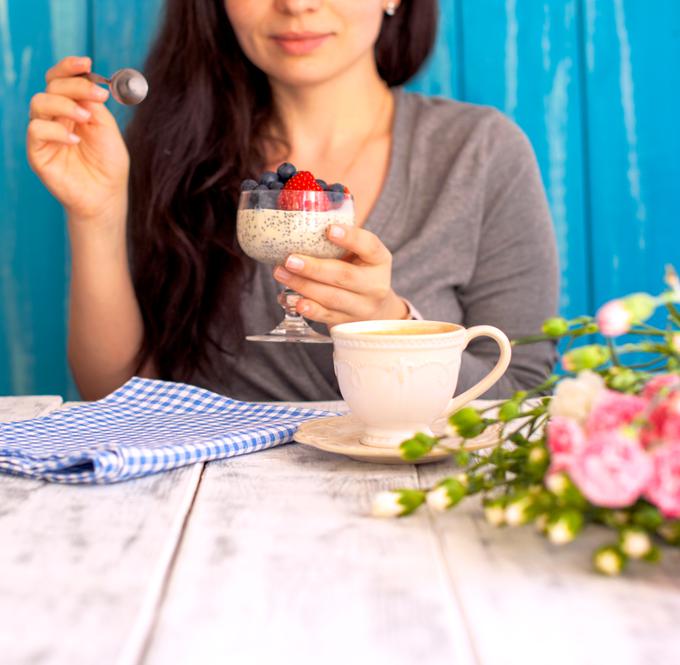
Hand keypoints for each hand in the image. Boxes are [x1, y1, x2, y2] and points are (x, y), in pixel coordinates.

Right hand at [26, 56, 129, 221]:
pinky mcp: (37, 152)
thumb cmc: (109, 165)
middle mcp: (54, 117)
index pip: (61, 79)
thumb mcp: (107, 129)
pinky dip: (57, 130)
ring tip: (86, 119)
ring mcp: (44, 134)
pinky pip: (37, 129)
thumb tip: (86, 84)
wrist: (106, 196)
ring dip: (65, 105)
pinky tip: (75, 139)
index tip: (87, 62)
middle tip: (98, 95)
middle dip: (75, 85)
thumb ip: (94, 106)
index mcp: (71, 108)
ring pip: (40, 102)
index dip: (70, 67)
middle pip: (51, 86)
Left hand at [272, 224, 408, 325]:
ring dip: (303, 286)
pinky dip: (307, 309)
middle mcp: (375, 285)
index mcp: (379, 260)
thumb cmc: (360, 272)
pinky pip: (325, 316)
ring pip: (331, 298)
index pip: (369, 246)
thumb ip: (340, 241)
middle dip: (314, 268)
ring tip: (280, 273)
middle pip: (344, 276)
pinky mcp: (347, 323)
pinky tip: (291, 301)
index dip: (350, 238)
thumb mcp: (360, 255)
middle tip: (290, 259)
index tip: (329, 229)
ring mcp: (362, 307)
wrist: (377, 311)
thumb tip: (299, 218)